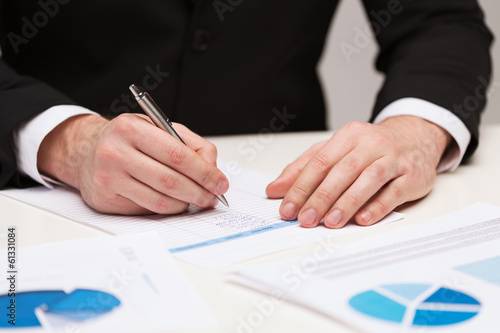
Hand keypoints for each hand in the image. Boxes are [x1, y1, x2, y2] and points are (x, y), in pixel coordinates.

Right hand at [38, 113, 228, 214]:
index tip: (220, 183)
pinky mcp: (105, 199)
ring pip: (160, 200)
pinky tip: (174, 201)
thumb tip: (212, 170)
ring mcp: (108, 178)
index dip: (205, 172)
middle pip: (170, 181)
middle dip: (199, 192)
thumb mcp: (159, 129)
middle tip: (213, 197)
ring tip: (196, 200)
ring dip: (185, 204)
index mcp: (132, 128)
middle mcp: (115, 152)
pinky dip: (167, 208)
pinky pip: (147, 209)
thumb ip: (191, 145)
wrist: (86, 151)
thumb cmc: (129, 140)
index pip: (178, 155)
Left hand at [266, 116, 451, 227]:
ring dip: (347, 203)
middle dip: (321, 198)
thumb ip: (304, 168)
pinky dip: (377, 206)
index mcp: (348, 136)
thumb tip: (275, 189)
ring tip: (330, 222)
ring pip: (368, 180)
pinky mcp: (412, 176)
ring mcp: (394, 159)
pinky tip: (362, 219)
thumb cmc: (370, 148)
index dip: (301, 187)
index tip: (288, 208)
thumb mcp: (335, 150)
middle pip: (341, 171)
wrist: (416, 137)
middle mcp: (371, 144)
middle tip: (306, 219)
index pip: (319, 162)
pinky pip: (394, 192)